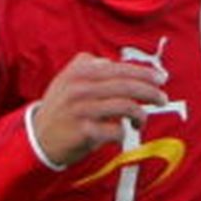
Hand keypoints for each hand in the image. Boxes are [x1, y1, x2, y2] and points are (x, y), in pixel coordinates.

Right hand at [31, 53, 167, 166]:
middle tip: (163, 99)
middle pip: (127, 86)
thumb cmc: (60, 108)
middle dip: (150, 92)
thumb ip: (88, 66)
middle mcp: (81, 88)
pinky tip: (120, 135)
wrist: (37, 138)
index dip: (145, 73)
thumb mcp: (67, 79)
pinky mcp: (84, 132)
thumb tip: (112, 62)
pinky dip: (123, 133)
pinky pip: (115, 131)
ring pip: (125, 107)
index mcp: (80, 72)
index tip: (161, 79)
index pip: (120, 69)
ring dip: (140, 115)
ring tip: (141, 122)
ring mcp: (82, 110)